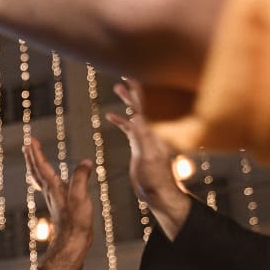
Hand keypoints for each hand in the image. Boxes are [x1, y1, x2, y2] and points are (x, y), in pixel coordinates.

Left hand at [25, 136, 93, 269]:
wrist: (73, 241)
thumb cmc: (76, 221)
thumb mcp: (81, 196)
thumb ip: (81, 177)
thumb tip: (86, 162)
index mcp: (53, 187)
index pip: (42, 166)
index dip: (36, 152)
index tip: (30, 140)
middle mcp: (50, 191)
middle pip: (36, 171)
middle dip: (32, 157)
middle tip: (27, 144)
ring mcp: (53, 198)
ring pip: (39, 178)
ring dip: (35, 165)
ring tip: (33, 157)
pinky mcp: (58, 204)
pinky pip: (47, 186)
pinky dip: (44, 177)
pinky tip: (49, 179)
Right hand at [106, 79, 192, 239]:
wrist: (159, 194)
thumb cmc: (156, 178)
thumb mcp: (147, 157)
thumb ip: (142, 136)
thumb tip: (137, 115)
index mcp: (155, 131)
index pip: (148, 105)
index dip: (140, 90)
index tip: (132, 75)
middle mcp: (153, 131)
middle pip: (144, 104)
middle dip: (134, 89)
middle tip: (124, 75)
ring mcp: (146, 137)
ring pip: (137, 113)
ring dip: (127, 101)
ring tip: (118, 88)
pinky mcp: (139, 146)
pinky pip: (130, 129)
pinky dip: (121, 121)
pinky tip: (111, 116)